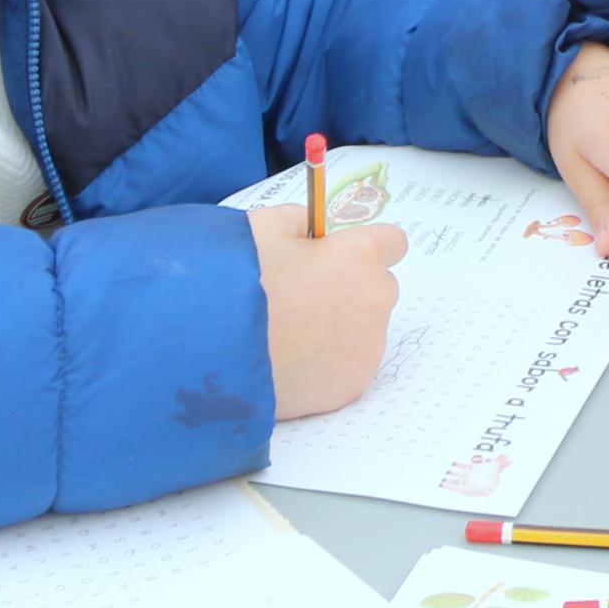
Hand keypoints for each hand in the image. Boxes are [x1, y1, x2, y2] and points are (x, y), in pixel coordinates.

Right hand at [250, 204, 406, 419]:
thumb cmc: (240, 281)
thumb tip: (309, 229)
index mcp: (360, 255)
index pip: (393, 242)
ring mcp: (368, 346)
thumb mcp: (264, 228)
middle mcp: (375, 299)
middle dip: (354, 289)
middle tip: (308, 298)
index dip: (366, 248)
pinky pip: (350, 367)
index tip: (343, 257)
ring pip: (366, 331)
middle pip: (380, 289)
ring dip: (342, 329)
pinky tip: (293, 362)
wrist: (215, 348)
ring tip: (293, 336)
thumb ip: (298, 221)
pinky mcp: (353, 385)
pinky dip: (330, 365)